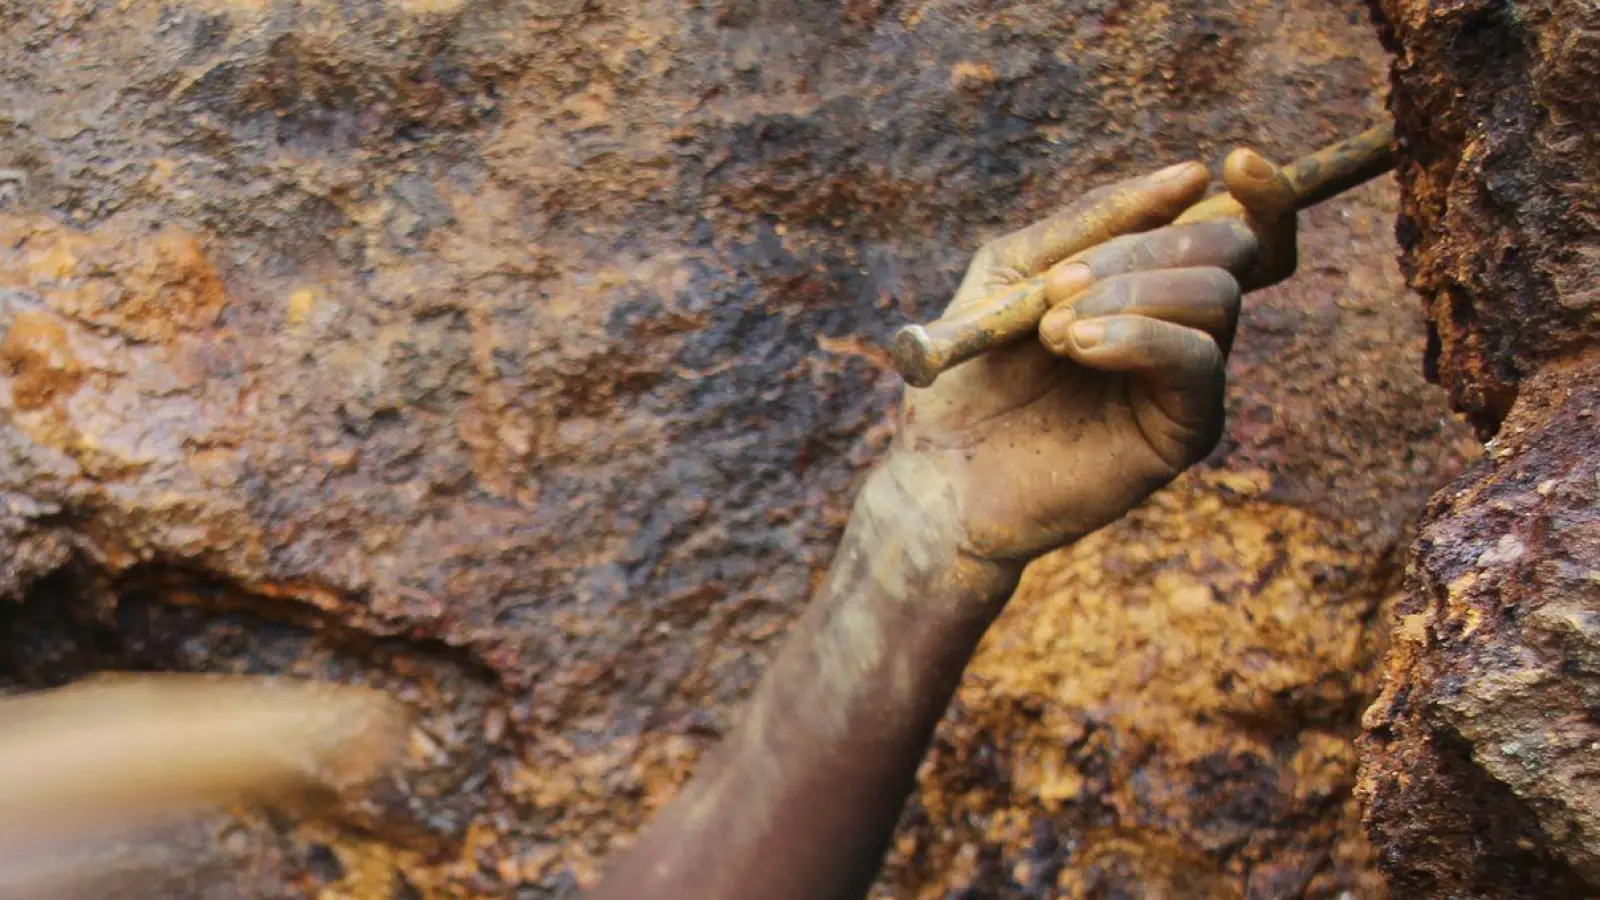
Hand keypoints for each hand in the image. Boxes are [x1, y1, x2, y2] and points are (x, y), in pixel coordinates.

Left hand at [890, 151, 1295, 567]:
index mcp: (1150, 282)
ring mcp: (1188, 378)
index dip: (1260, 191)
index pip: (1240, 227)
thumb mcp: (1016, 269)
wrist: (941, 469)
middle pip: (1230, 249)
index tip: (1238, 160)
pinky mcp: (1185, 431)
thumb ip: (1093, 221)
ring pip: (1217, 296)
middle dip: (1146, 249)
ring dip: (1129, 293)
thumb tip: (1194, 175)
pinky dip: (1139, 336)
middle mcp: (1182, 325)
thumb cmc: (971, 371)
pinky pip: (1197, 360)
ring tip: (1054, 330)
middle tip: (1060, 287)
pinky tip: (1080, 346)